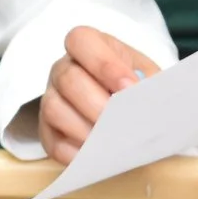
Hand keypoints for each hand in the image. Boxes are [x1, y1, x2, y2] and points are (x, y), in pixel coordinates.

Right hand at [37, 25, 162, 163]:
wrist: (128, 110)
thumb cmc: (136, 86)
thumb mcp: (148, 76)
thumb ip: (149, 83)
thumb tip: (147, 99)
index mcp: (89, 47)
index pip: (81, 41)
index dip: (103, 63)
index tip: (129, 88)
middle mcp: (64, 69)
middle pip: (67, 78)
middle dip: (95, 103)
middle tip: (120, 123)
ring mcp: (52, 99)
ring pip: (54, 109)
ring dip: (84, 129)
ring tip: (110, 144)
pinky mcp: (48, 131)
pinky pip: (52, 142)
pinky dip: (74, 153)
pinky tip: (95, 158)